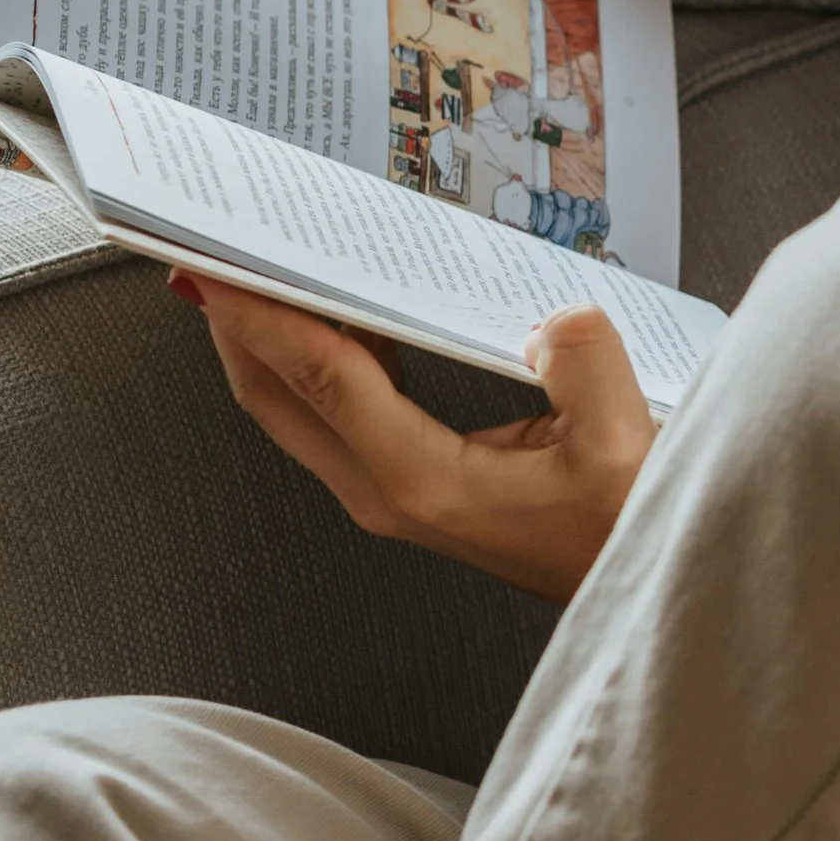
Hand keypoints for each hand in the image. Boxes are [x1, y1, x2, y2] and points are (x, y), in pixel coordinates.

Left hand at [177, 276, 656, 604]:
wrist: (635, 590)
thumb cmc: (622, 529)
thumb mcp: (620, 434)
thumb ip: (579, 355)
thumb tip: (544, 317)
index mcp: (421, 478)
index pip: (319, 376)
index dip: (261, 312)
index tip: (216, 260)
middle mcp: (386, 491)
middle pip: (275, 396)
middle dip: (232, 322)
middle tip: (204, 249)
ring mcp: (388, 495)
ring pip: (294, 408)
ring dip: (265, 340)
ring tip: (252, 265)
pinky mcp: (405, 488)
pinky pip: (333, 413)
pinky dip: (313, 357)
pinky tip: (330, 310)